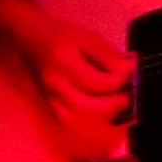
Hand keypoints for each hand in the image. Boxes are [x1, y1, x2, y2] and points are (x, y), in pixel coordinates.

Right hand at [0, 0, 133, 147]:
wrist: (30, 38)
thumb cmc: (62, 36)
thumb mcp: (89, 38)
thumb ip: (110, 56)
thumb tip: (131, 72)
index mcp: (65, 64)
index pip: (102, 84)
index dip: (122, 81)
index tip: (130, 73)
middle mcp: (56, 86)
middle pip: (93, 109)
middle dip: (117, 103)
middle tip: (127, 93)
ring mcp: (51, 100)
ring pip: (82, 123)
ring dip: (104, 117)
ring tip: (116, 103)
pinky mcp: (50, 108)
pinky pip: (72, 125)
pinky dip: (89, 124)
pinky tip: (102, 114)